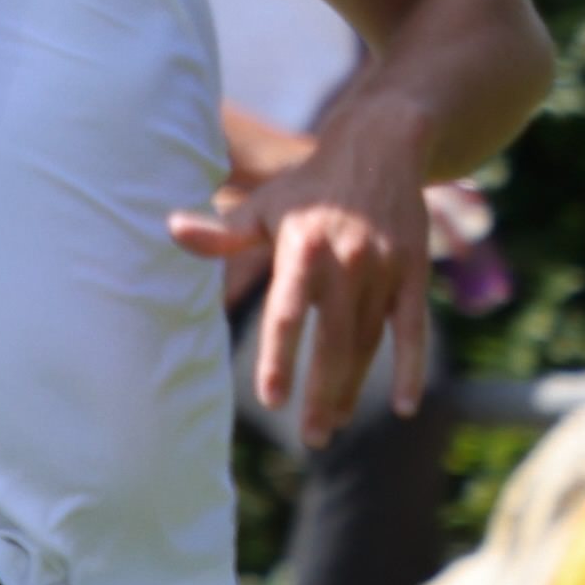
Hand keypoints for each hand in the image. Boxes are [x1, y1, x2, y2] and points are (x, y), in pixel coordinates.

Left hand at [175, 100, 432, 439]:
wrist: (380, 147)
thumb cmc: (309, 186)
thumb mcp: (264, 205)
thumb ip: (223, 233)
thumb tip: (171, 230)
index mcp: (303, 248)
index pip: (288, 313)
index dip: (280, 358)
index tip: (271, 400)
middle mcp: (347, 261)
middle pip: (334, 341)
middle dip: (321, 393)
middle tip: (310, 438)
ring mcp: (384, 269)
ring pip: (368, 342)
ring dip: (351, 388)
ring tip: (331, 425)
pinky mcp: (413, 274)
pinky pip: (412, 330)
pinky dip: (410, 368)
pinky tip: (404, 406)